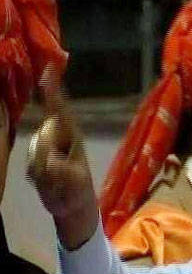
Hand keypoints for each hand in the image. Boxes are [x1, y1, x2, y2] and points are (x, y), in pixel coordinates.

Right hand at [27, 66, 97, 249]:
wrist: (72, 205)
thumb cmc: (79, 190)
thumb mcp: (76, 183)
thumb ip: (63, 172)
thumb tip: (49, 161)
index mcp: (72, 136)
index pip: (60, 109)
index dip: (53, 90)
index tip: (48, 69)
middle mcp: (57, 137)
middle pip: (41, 138)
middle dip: (48, 157)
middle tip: (62, 174)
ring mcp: (44, 148)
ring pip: (33, 155)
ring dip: (44, 172)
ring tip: (59, 182)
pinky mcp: (34, 160)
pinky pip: (29, 168)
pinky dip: (38, 179)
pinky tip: (49, 185)